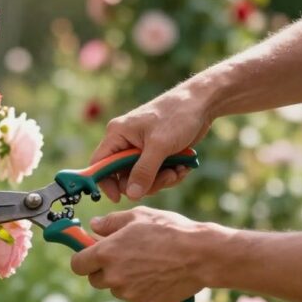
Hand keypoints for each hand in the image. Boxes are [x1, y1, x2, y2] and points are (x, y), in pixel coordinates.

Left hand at [69, 207, 209, 301]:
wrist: (201, 255)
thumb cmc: (169, 230)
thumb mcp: (138, 216)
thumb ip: (111, 222)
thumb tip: (94, 226)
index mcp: (106, 254)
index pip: (77, 264)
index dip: (82, 258)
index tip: (91, 252)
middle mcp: (113, 277)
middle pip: (95, 279)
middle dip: (103, 269)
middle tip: (121, 256)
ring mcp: (129, 293)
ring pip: (116, 288)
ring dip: (123, 279)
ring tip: (145, 262)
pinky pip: (134, 297)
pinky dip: (140, 288)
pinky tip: (156, 273)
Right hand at [93, 87, 212, 201]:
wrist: (201, 104)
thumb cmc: (177, 116)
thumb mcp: (159, 146)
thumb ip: (144, 171)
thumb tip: (131, 194)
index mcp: (117, 134)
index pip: (100, 164)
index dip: (105, 183)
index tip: (118, 198)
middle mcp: (125, 142)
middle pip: (124, 177)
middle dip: (146, 182)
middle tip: (167, 177)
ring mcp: (141, 149)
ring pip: (142, 179)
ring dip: (162, 179)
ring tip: (178, 170)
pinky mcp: (156, 154)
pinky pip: (156, 175)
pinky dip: (170, 174)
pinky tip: (183, 166)